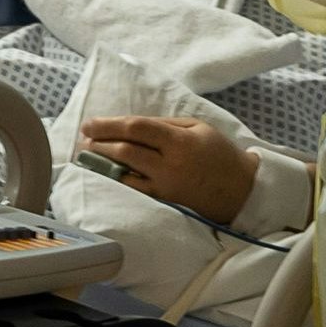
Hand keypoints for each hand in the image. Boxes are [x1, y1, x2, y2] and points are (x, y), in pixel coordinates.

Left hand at [78, 114, 259, 226]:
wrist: (241, 190)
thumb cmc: (220, 153)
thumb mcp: (198, 128)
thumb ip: (165, 124)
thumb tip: (131, 125)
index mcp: (179, 142)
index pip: (136, 128)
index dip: (108, 125)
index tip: (89, 124)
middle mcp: (170, 166)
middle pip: (125, 151)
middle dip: (99, 143)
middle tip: (84, 138)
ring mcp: (165, 187)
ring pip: (124, 174)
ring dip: (102, 163)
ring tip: (89, 154)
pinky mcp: (164, 202)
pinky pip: (133, 190)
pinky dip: (116, 180)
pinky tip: (106, 172)